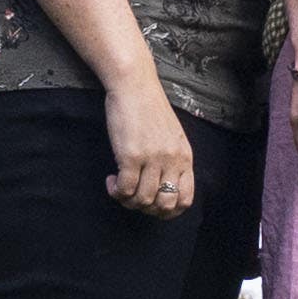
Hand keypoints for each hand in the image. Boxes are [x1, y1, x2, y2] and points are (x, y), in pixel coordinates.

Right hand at [98, 76, 197, 215]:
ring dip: (127, 201)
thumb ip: (172, 160)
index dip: (169, 211)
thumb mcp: (172, 136)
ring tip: (119, 187)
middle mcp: (172, 160)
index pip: (186, 199)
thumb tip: (162, 187)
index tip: (152, 205)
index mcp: (185, 157)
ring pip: (143, 200)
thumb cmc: (150, 110)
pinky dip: (116, 191)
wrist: (135, 86)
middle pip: (164, 205)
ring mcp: (153, 159)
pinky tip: (111, 180)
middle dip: (147, 210)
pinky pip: (125, 189)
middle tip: (134, 198)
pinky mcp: (131, 156)